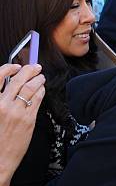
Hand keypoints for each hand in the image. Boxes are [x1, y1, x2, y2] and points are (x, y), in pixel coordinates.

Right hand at [0, 64, 44, 185]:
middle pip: (19, 80)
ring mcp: (16, 112)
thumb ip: (0, 101)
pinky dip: (41, 92)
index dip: (9, 68)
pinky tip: (42, 90)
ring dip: (38, 79)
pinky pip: (37, 100)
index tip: (16, 66)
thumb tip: (9, 86)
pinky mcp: (29, 120)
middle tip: (35, 67)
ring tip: (41, 77)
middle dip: (30, 70)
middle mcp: (2, 105)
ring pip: (31, 88)